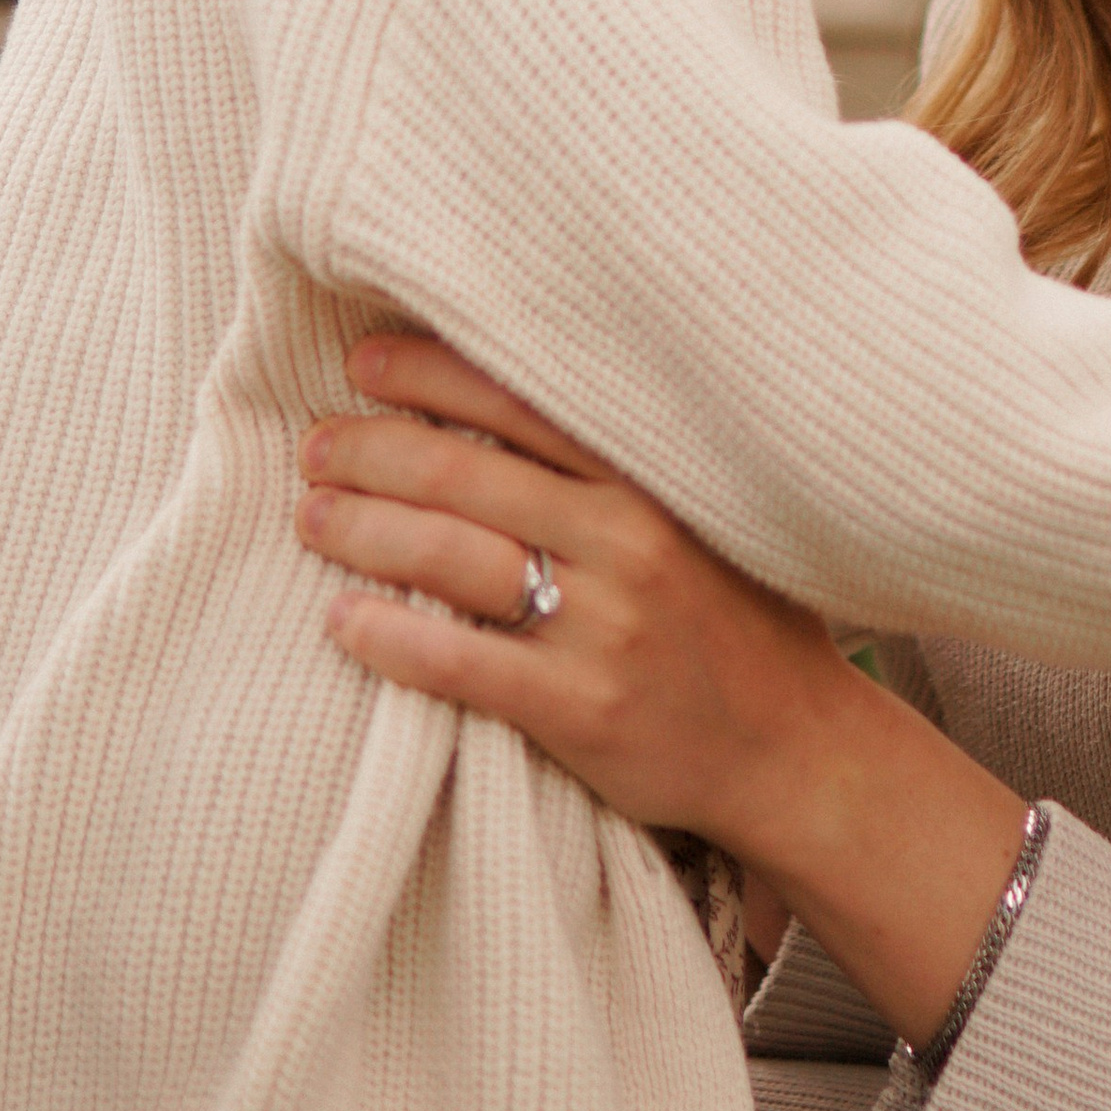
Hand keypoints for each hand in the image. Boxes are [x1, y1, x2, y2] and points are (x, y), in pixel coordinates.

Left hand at [298, 335, 1031, 1047]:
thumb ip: (620, 471)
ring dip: (362, 530)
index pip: (519, 401)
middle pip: (466, 475)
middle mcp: (627, 540)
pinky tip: (341, 621)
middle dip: (372, 450)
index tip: (365, 360)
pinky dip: (387, 637)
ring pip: (449, 558)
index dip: (430, 373)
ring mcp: (603, 625)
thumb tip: (505, 411)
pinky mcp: (579, 707)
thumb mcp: (702, 520)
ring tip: (312, 518)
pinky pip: (458, 662)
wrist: (798, 750)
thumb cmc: (740, 624)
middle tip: (315, 446)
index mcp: (651, 482)